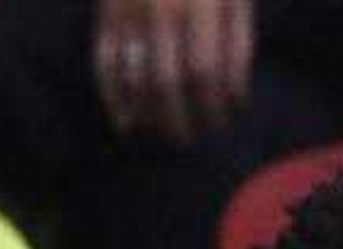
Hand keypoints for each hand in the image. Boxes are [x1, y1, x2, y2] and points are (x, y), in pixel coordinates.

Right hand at [93, 0, 253, 144]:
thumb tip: (235, 98)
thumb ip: (237, 43)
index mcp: (200, 2)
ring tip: (166, 138)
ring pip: (134, 75)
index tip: (223, 125)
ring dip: (151, 115)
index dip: (214, 105)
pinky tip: (126, 122)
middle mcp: (160, 7)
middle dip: (183, 119)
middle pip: (168, 81)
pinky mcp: (106, 11)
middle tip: (194, 140)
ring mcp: (128, 9)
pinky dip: (114, 96)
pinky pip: (105, 61)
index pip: (206, 70)